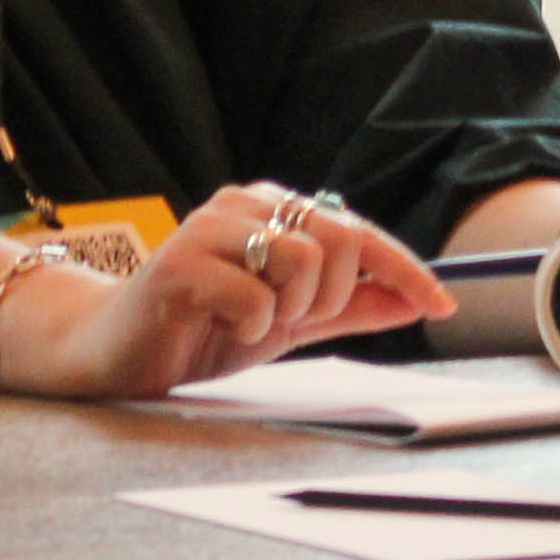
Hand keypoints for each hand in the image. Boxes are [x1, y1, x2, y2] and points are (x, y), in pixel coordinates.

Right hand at [49, 184, 448, 397]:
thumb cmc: (202, 331)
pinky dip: (250, 325)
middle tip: (292, 321)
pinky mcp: (179, 263)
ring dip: (288, 310)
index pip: (357, 230)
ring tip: (247, 322)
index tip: (443, 305)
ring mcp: (208, 228)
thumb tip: (416, 300)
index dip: (405, 268)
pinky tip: (217, 327)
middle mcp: (243, 204)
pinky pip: (255, 296)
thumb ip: (351, 308)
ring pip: (301, 262)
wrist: (117, 355)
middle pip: (338, 239)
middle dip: (332, 296)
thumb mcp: (291, 322)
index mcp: (272, 210)